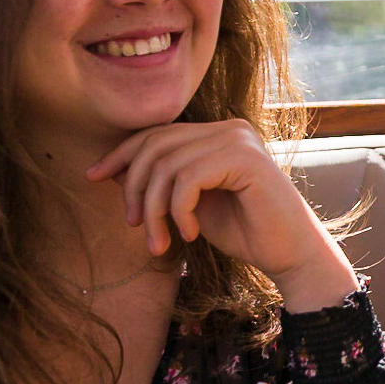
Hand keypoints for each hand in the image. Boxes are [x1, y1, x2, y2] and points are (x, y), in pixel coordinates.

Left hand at [87, 119, 357, 309]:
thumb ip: (162, 183)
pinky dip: (179, 211)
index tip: (92, 177)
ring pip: (167, 166)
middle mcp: (228, 128)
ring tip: (160, 242)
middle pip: (156, 146)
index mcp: (216, 133)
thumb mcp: (191, 205)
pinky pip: (188, 180)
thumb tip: (112, 168)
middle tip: (135, 227)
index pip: (156, 133)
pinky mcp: (245, 159)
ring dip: (154, 211)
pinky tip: (190, 234)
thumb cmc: (245, 232)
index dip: (120, 153)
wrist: (291, 255)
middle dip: (134, 188)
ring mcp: (238, 140)